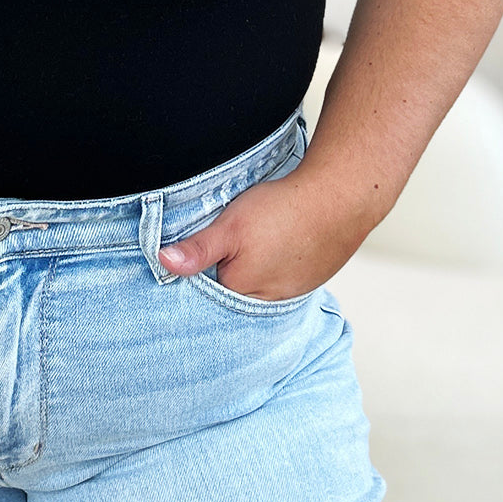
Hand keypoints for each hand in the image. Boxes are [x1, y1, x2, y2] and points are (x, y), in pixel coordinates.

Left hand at [156, 165, 368, 300]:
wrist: (339, 200)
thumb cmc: (281, 212)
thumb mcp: (230, 226)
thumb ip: (197, 249)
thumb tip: (163, 263)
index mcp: (240, 291)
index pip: (206, 287)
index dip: (202, 265)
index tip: (204, 246)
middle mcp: (266, 301)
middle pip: (234, 286)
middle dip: (228, 267)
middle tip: (234, 238)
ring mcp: (291, 291)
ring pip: (259, 282)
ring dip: (254, 265)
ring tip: (256, 240)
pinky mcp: (310, 278)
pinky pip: (282, 275)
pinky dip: (276, 261)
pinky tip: (277, 242)